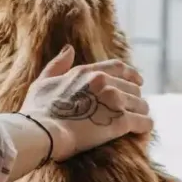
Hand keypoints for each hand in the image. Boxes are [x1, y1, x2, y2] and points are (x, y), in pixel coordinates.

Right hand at [19, 45, 152, 161]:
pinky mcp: (120, 121)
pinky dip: (145, 126)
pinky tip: (144, 130)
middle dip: (136, 97)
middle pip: (132, 87)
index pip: (118, 68)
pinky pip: (142, 122)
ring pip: (140, 104)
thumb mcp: (42, 83)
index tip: (138, 81)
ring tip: (140, 120)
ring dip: (142, 111)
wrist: (40, 132)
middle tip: (135, 107)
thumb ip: (57, 65)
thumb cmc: (36, 111)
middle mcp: (103, 82)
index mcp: (87, 72)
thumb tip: (69, 49)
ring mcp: (113, 101)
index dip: (131, 74)